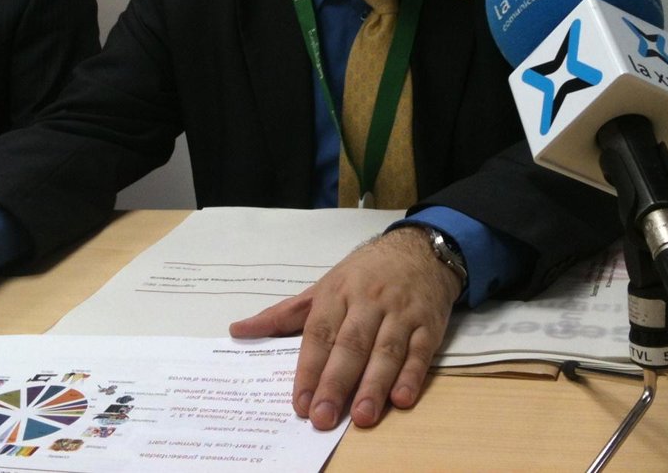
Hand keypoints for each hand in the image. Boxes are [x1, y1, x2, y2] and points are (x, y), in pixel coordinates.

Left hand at [229, 226, 460, 430]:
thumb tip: (238, 331)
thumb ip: (283, 314)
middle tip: (323, 417)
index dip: (309, 369)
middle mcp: (368, 302)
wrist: (420, 250)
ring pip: (386, 350)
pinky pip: (420, 351)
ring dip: (374, 385)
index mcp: (337, 293)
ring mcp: (401, 313)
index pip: (320, 333)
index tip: (299, 403)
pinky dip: (412, 375)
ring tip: (361, 416)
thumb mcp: (323, 286)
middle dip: (336, 382)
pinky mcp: (429, 324)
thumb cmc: (364, 274)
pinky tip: (402, 399)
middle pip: (351, 344)